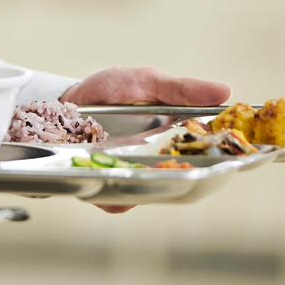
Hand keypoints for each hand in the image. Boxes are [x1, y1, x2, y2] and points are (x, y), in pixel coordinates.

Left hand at [61, 67, 230, 214]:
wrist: (60, 103)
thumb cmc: (107, 90)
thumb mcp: (145, 81)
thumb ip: (180, 89)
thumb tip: (224, 92)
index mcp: (174, 133)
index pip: (205, 153)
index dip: (217, 159)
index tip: (224, 157)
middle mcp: (156, 159)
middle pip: (180, 179)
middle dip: (179, 176)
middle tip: (171, 165)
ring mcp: (132, 174)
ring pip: (150, 194)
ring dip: (146, 187)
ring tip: (135, 171)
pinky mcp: (106, 186)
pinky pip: (117, 204)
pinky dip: (117, 199)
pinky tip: (111, 183)